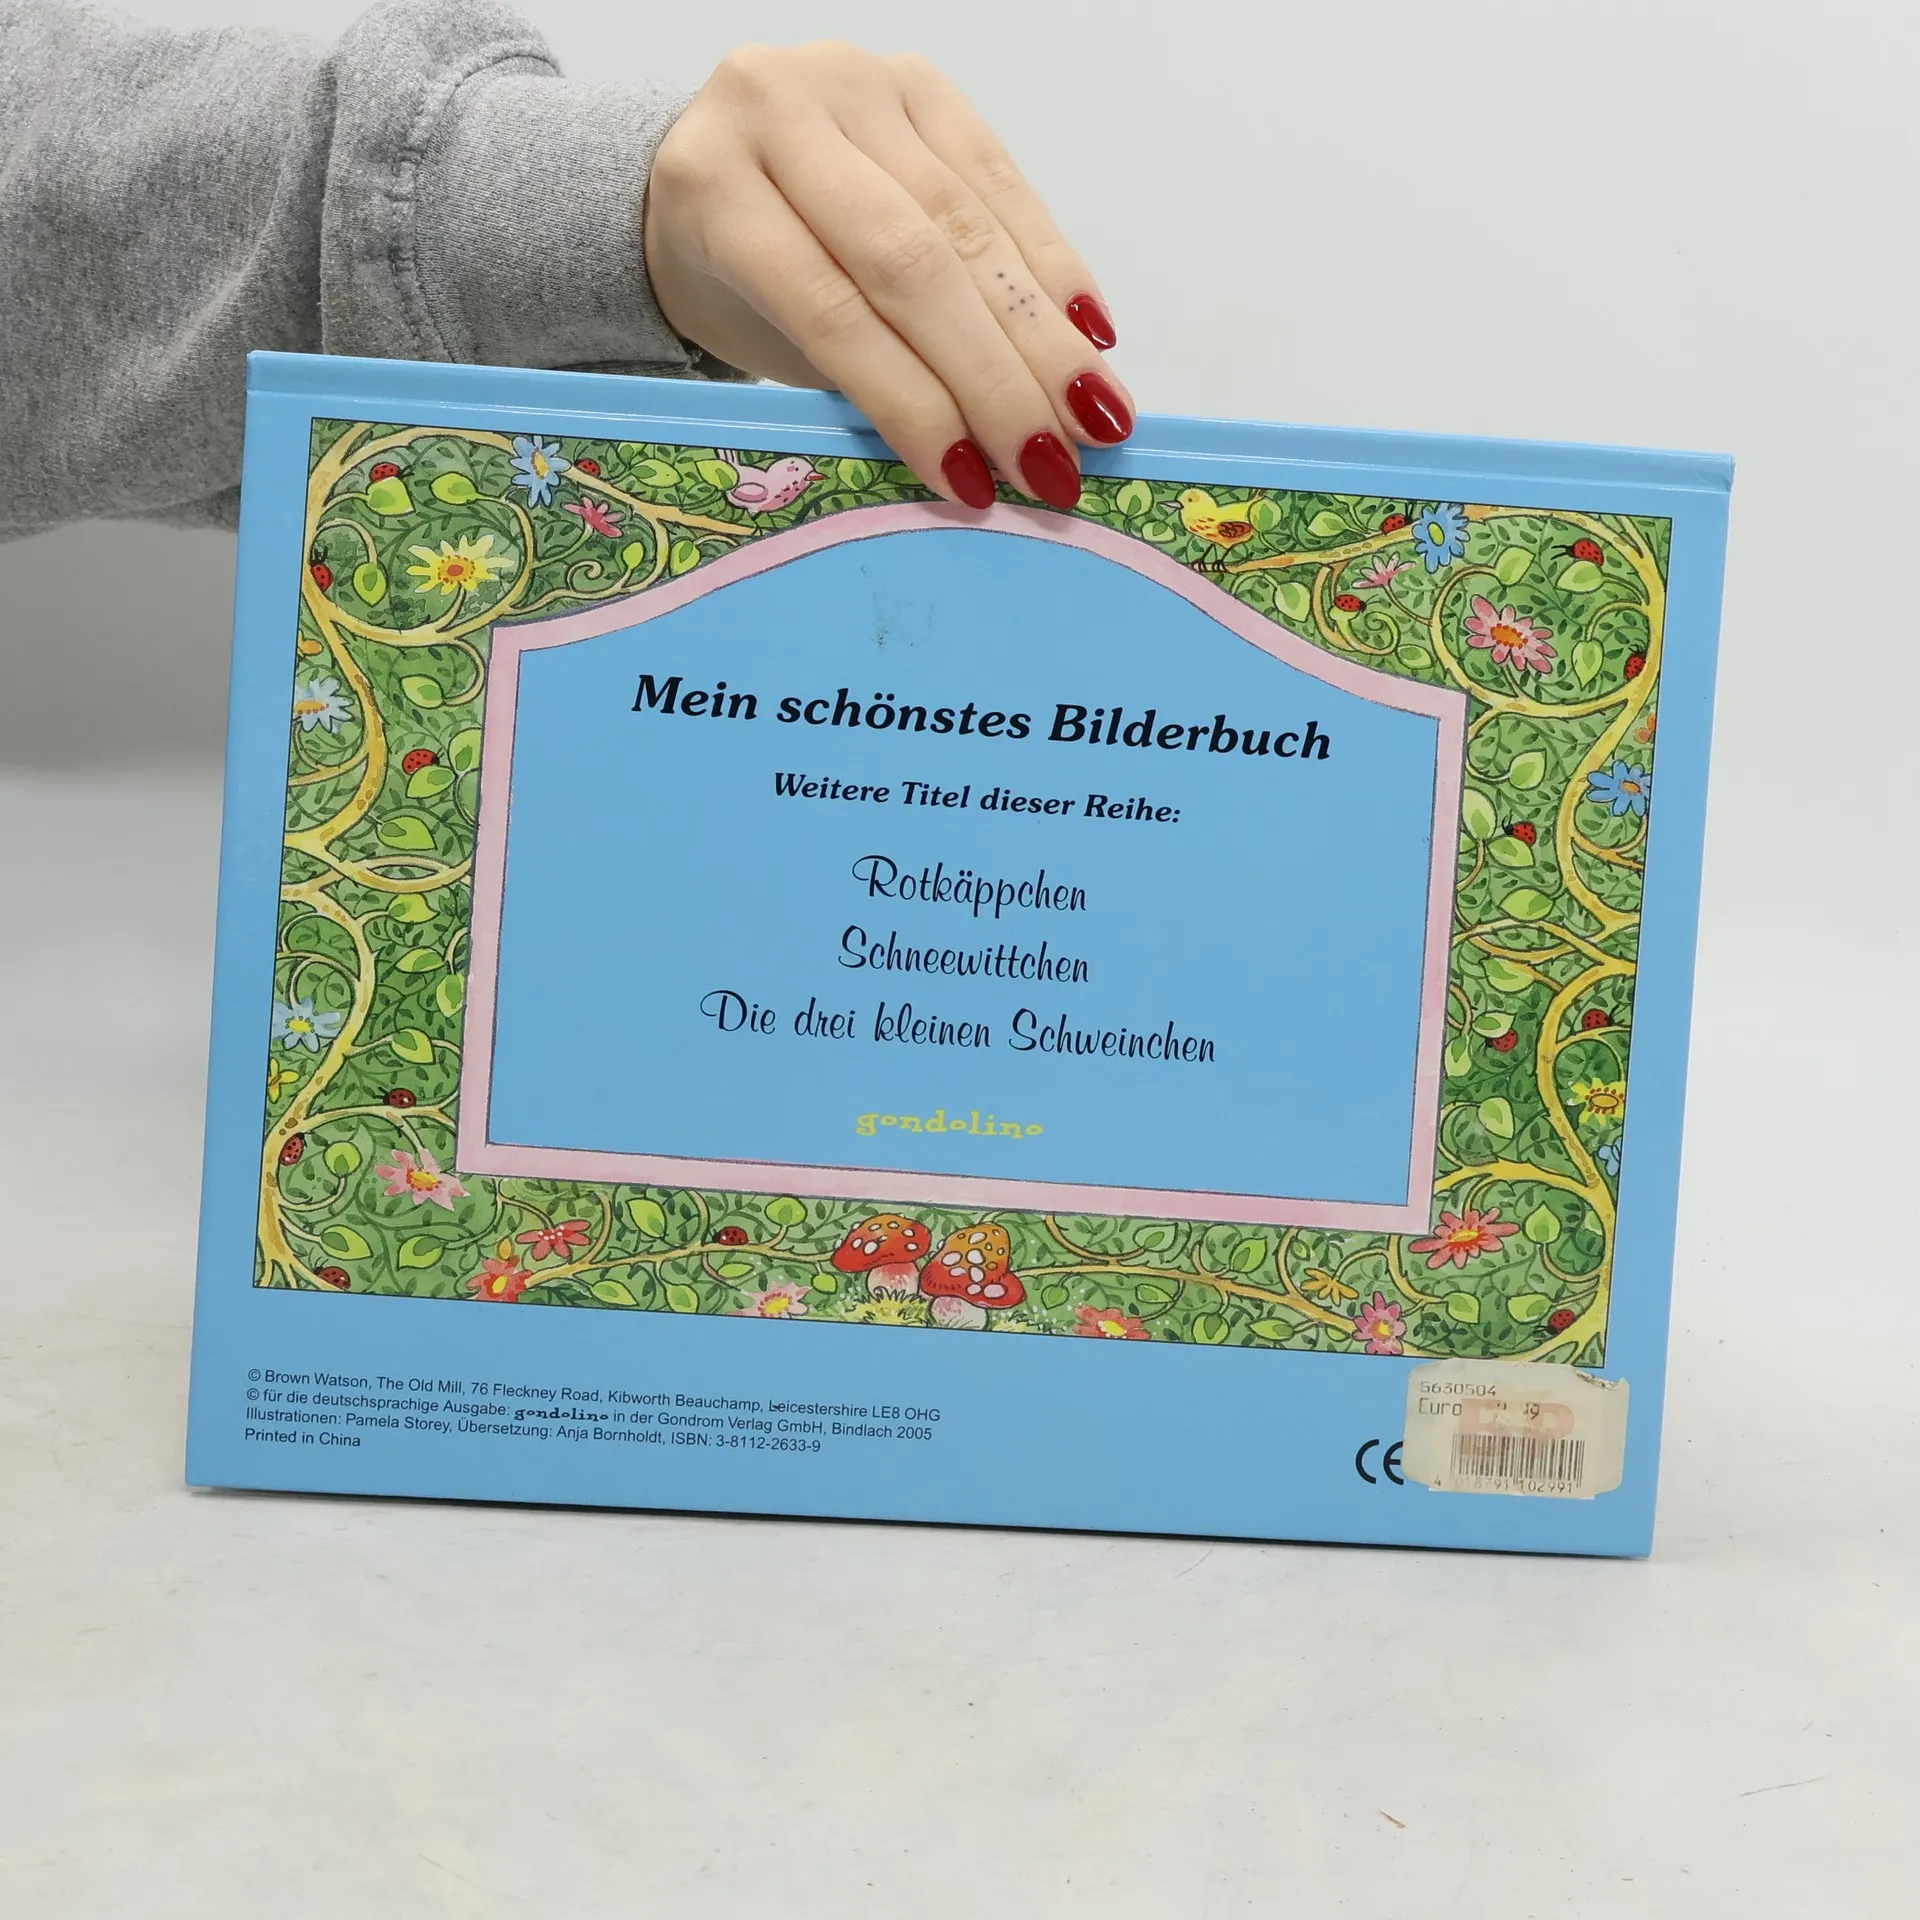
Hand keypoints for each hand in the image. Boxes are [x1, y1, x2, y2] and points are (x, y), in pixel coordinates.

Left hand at [643, 42, 1129, 511]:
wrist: (717, 168)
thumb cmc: (736, 279)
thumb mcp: (765, 338)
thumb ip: (859, 383)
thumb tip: (976, 468)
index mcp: (716, 188)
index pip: (835, 310)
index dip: (915, 403)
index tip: (975, 483)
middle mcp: (782, 112)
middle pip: (914, 263)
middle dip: (997, 378)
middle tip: (1055, 464)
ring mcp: (856, 83)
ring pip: (969, 225)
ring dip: (1044, 335)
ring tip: (1096, 419)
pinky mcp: (922, 83)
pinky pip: (1002, 178)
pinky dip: (1053, 266)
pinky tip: (1092, 336)